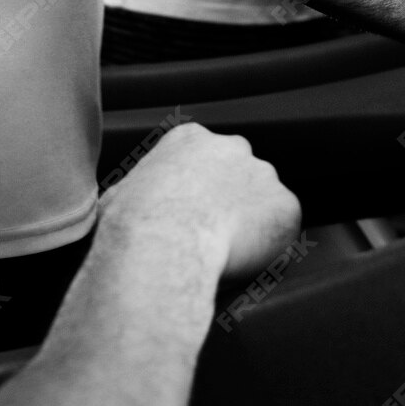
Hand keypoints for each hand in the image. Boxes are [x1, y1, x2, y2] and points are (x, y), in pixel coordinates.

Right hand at [98, 122, 300, 279]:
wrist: (165, 244)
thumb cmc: (133, 225)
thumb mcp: (118, 196)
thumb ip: (132, 193)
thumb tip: (122, 208)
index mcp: (189, 139)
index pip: (203, 158)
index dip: (200, 189)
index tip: (194, 214)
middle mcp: (232, 147)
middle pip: (239, 173)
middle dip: (231, 202)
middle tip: (214, 237)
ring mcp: (263, 174)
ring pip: (263, 202)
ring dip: (252, 225)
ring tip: (229, 258)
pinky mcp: (286, 206)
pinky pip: (284, 230)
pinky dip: (273, 248)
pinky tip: (249, 266)